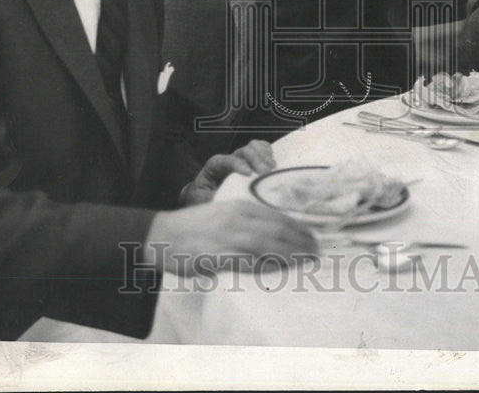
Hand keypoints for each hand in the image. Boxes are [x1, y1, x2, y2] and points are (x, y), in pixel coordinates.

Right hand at [146, 200, 318, 275]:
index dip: (298, 228)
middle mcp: (236, 219)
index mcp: (239, 207)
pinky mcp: (217, 255)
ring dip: (291, 253)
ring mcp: (227, 236)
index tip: (313, 237)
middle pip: (277, 229)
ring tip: (307, 260)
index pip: (277, 217)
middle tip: (317, 251)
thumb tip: (271, 237)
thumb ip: (245, 223)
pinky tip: (280, 270)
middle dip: (301, 241)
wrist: (160, 234)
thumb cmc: (193, 228)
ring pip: (267, 244)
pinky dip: (266, 265)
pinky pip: (247, 261)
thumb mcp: (223, 215)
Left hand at [180, 140, 275, 205]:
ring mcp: (240, 160)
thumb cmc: (205, 201)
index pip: (225, 160)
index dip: (237, 163)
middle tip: (266, 172)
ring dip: (264, 155)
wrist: (204, 199)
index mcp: (214, 168)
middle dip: (255, 159)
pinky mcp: (251, 163)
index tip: (248, 173)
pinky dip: (268, 153)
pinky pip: (261, 149)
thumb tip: (230, 207)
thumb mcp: (206, 203)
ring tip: (272, 168)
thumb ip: (215, 202)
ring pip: (252, 147)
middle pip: (242, 151)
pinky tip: (273, 164)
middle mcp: (228, 161)